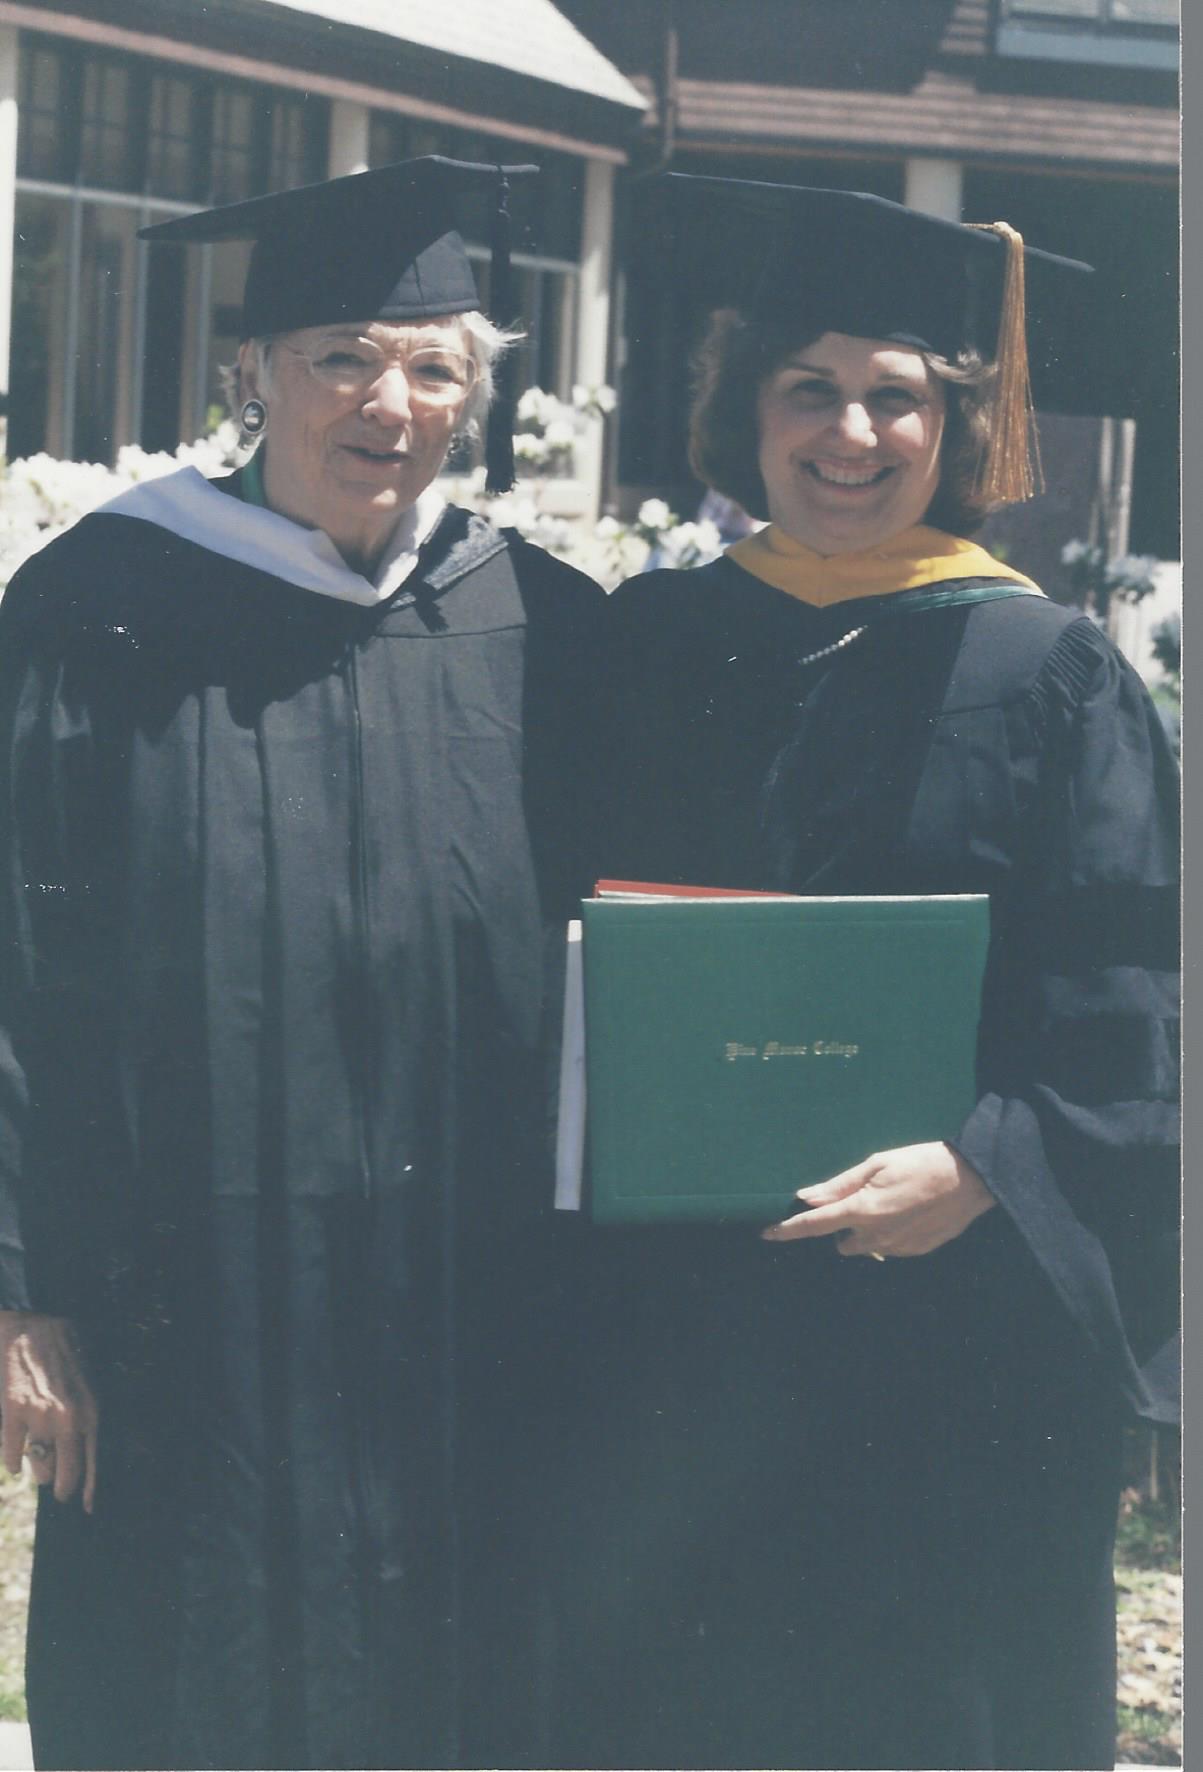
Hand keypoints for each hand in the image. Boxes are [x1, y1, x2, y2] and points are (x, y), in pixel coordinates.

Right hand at [0, 1313, 97, 1510]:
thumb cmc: (63, 1353)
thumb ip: (84, 1418)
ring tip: (36, 1462)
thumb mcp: (87, 1384)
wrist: (32, 1325)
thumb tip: (78, 1452)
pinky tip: (16, 1459)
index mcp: (91, 1411)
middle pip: (64, 1474)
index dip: (89, 1489)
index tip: (86, 1507)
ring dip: (37, 1469)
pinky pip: (12, 1456)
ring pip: (37, 1467)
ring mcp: (40, 1418)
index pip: (93, 1463)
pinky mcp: (13, 1414)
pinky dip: (13, 1462)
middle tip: (56, 1489)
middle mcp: (69, 1419)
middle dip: (60, 1486)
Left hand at [761, 1141, 995, 1258]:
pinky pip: (890, 1247)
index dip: (788, 1230)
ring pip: (865, 1246)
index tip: (767, 1233)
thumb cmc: (921, 1162)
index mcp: (861, 1209)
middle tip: (862, 1199)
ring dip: (866, 1231)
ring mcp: (897, 1246)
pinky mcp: (916, 1251)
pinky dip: (890, 1234)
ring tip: (890, 1203)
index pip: (814, 1225)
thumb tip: (806, 1197)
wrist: (971, 1179)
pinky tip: (908, 1212)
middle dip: (842, 1226)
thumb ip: (839, 1185)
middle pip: (840, 1241)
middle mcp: (875, 1235)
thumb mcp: (876, 1164)